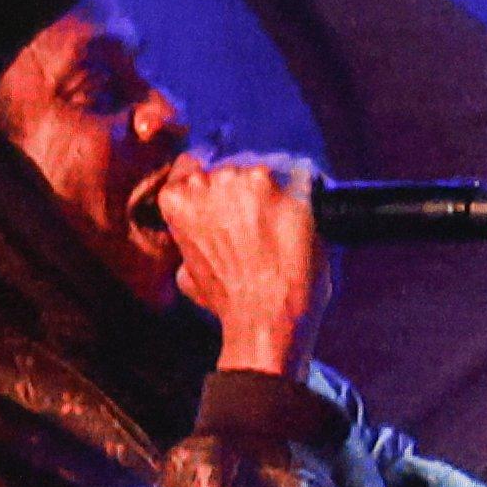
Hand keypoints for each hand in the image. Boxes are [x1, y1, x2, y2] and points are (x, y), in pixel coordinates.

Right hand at [151, 151, 324, 368]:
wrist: (264, 320)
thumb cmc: (228, 302)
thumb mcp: (188, 272)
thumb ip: (191, 240)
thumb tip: (202, 234)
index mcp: (178, 197)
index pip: (191, 166)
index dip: (214, 185)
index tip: (229, 200)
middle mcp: (210, 180)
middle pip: (233, 167)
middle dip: (247, 191)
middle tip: (261, 224)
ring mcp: (251, 181)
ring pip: (268, 172)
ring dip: (277, 192)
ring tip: (283, 229)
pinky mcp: (289, 188)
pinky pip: (304, 178)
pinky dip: (308, 195)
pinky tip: (306, 219)